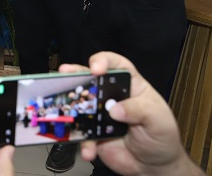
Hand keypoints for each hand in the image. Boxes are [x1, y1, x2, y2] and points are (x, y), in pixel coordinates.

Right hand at [60, 52, 201, 175]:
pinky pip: (81, 134)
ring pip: (79, 104)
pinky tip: (89, 150)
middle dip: (74, 74)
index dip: (104, 61)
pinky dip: (82, 142)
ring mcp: (99, 114)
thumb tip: (115, 108)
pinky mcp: (92, 132)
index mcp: (130, 86)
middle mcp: (111, 96)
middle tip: (64, 74)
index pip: (116, 64)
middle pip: (90, 79)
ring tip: (66, 112)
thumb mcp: (159, 121)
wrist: (154, 166)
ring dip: (70, 106)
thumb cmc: (161, 137)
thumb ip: (141, 110)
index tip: (96, 68)